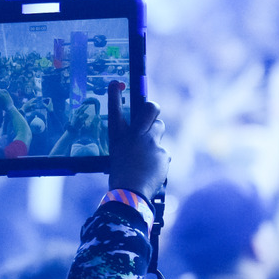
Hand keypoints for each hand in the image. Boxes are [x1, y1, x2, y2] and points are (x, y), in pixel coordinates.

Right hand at [107, 81, 168, 198]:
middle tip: (151, 111)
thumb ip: (131, 143)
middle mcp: (134, 136)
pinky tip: (151, 170)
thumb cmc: (121, 177)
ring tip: (148, 154)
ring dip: (155, 136)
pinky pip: (164, 152)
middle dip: (152, 108)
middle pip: (150, 109)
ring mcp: (151, 143)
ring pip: (159, 128)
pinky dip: (159, 160)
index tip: (114, 84)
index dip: (114, 96)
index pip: (114, 112)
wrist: (130, 195)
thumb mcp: (119, 156)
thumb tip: (144, 136)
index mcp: (118, 138)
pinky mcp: (163, 153)